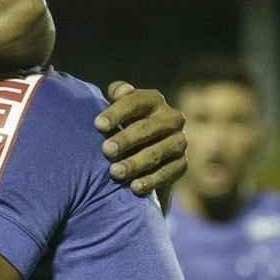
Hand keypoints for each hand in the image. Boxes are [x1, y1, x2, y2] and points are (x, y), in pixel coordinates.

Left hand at [95, 81, 187, 195]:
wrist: (144, 150)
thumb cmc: (124, 123)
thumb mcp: (120, 107)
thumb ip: (118, 95)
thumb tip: (119, 91)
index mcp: (153, 100)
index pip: (135, 102)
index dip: (117, 112)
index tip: (98, 125)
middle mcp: (171, 118)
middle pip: (148, 128)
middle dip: (126, 139)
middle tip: (106, 150)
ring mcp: (179, 141)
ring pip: (157, 152)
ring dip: (135, 163)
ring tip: (114, 172)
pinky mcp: (182, 163)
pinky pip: (168, 173)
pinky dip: (151, 180)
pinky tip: (134, 187)